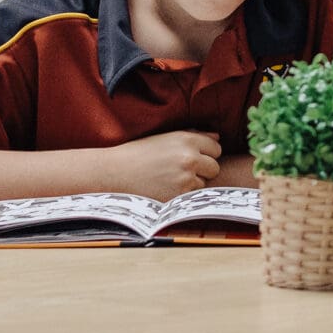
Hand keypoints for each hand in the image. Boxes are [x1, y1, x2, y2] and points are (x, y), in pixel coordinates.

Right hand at [106, 131, 222, 198]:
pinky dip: (183, 195)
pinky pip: (192, 197)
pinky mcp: (179, 196)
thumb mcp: (165, 138)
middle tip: (181, 171)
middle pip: (215, 167)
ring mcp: (185, 178)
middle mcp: (189, 158)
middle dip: (203, 170)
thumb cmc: (139, 153)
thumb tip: (217, 136)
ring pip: (204, 183)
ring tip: (170, 179)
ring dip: (192, 184)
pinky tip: (166, 188)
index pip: (216, 148)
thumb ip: (193, 136)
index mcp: (187, 140)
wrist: (115, 172)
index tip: (192, 157)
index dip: (206, 154)